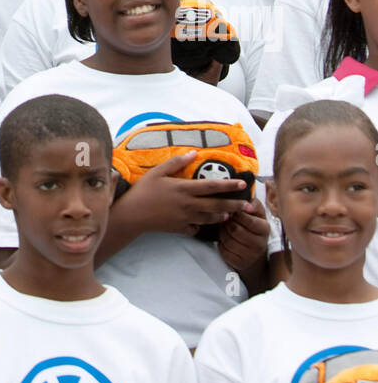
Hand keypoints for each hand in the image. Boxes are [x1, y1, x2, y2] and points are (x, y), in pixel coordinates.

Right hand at [124, 151, 251, 237]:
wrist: (133, 214)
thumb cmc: (144, 190)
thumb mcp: (158, 171)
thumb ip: (177, 162)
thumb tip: (194, 153)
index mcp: (185, 189)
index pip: (213, 186)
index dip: (229, 185)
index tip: (242, 184)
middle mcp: (189, 205)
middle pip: (217, 206)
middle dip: (234, 205)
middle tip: (248, 205)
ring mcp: (186, 218)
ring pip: (210, 219)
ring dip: (222, 216)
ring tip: (230, 215)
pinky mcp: (180, 228)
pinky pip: (195, 229)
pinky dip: (201, 227)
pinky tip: (203, 224)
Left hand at [217, 197, 269, 276]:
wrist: (255, 254)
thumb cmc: (253, 229)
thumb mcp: (257, 214)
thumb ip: (253, 204)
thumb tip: (246, 200)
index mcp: (264, 228)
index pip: (247, 219)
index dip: (236, 213)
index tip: (232, 211)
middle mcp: (260, 244)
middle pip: (235, 229)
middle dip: (227, 223)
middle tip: (226, 219)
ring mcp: (250, 255)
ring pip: (228, 240)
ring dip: (222, 233)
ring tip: (225, 228)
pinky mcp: (240, 263)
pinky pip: (224, 251)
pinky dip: (221, 244)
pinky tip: (225, 240)